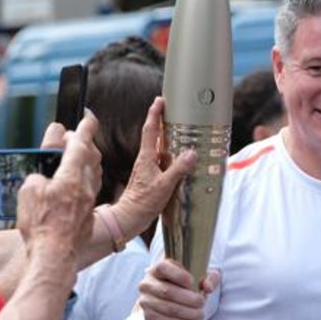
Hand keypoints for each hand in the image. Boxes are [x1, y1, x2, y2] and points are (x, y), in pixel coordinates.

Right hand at [17, 114, 101, 263]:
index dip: (85, 129)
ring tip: (77, 155)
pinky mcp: (87, 215)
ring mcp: (88, 202)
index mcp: (71, 177)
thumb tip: (42, 179)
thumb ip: (37, 178)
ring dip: (86, 160)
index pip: (80, 146)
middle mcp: (84, 187)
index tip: (89, 116)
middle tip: (73, 136)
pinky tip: (77, 183)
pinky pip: (90, 189)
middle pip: (89, 157)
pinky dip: (84, 179)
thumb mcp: (28, 193)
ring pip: (92, 173)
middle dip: (83, 143)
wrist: (55, 256)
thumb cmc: (40, 225)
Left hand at [112, 98, 197, 238]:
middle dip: (160, 120)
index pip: (150, 131)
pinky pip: (162, 159)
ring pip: (158, 147)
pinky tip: (178, 156)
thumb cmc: (142, 203)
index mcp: (146, 158)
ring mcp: (147, 168)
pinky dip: (170, 153)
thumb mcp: (164, 185)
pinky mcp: (151, 177)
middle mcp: (146, 160)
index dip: (155, 114)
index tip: (159, 101)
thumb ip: (178, 169)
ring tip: (178, 128)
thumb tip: (191, 153)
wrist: (130, 218)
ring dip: (166, 136)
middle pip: (153, 135)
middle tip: (169, 109)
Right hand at [138, 259, 219, 319]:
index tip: (192, 281)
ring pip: (167, 308)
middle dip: (188, 298)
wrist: (174, 308)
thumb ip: (209, 278)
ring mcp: (146, 301)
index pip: (162, 268)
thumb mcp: (201, 279)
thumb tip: (208, 287)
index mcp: (158, 269)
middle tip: (202, 303)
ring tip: (201, 315)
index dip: (177, 275)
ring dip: (187, 313)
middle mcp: (148, 283)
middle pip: (167, 291)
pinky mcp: (149, 317)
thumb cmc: (188, 287)